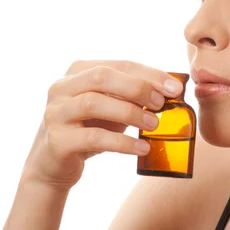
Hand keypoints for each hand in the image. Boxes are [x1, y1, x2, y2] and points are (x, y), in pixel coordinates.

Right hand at [21, 61, 183, 188]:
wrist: (54, 165)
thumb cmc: (89, 129)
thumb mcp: (111, 107)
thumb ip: (132, 95)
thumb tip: (172, 90)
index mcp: (77, 72)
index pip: (119, 64)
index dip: (149, 74)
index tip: (176, 87)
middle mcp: (61, 88)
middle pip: (101, 77)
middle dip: (137, 88)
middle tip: (161, 103)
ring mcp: (56, 113)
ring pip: (94, 104)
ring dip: (130, 112)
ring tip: (154, 124)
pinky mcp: (57, 140)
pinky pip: (93, 137)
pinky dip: (122, 142)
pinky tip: (142, 147)